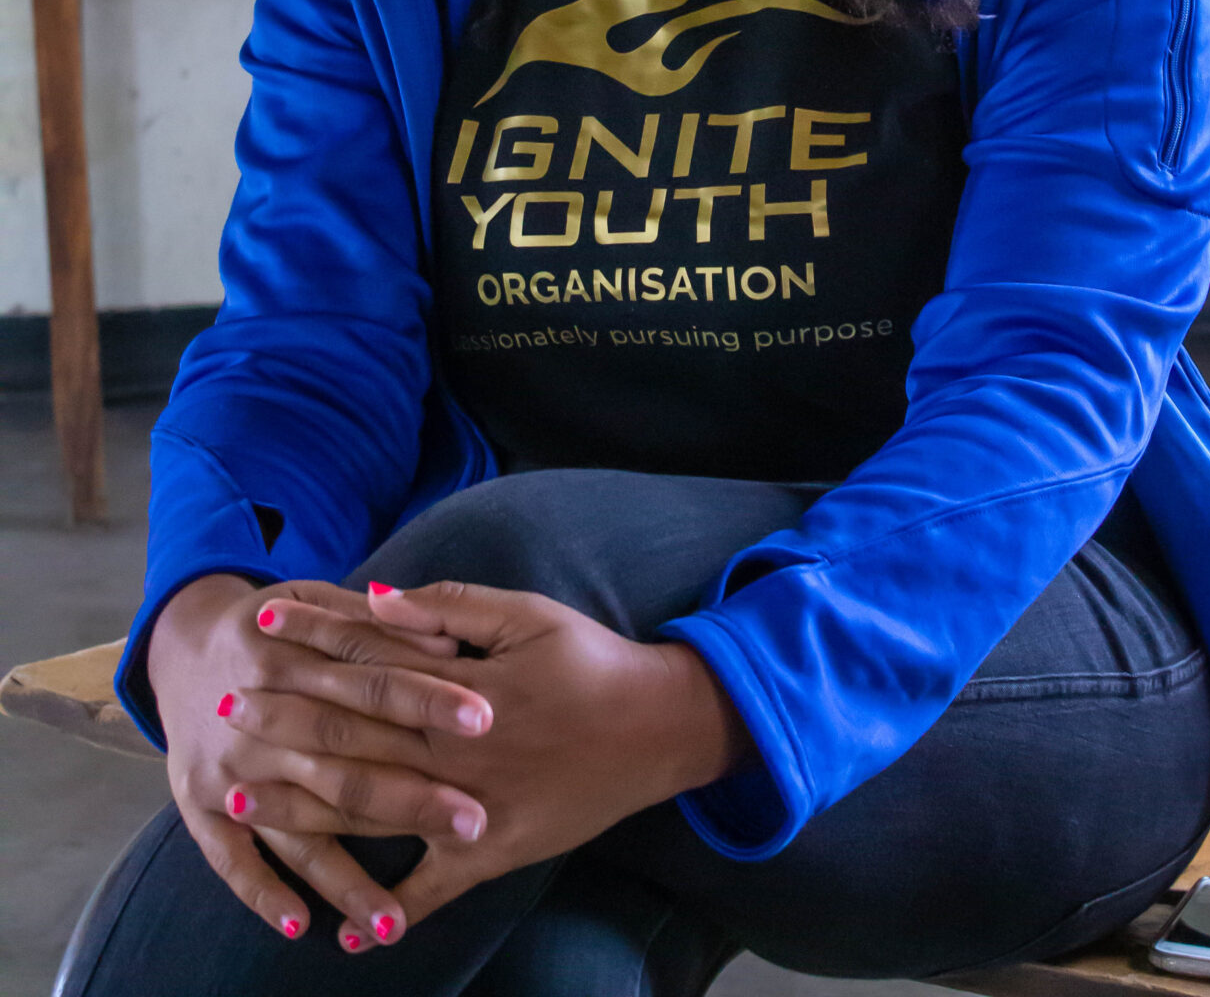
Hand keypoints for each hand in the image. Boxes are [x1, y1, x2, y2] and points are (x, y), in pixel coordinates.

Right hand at [147, 573, 495, 947]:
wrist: (180, 645)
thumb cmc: (275, 626)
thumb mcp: (316, 601)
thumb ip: (376, 625)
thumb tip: (447, 651)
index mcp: (291, 656)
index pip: (372, 680)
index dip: (428, 699)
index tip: (486, 721)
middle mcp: (257, 716)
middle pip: (343, 757)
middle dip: (410, 793)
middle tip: (474, 819)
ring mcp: (227, 767)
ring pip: (296, 826)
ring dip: (344, 875)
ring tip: (394, 920)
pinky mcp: (198, 806)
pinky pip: (230, 860)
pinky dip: (262, 892)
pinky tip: (301, 923)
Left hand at [223, 578, 752, 950]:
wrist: (659, 727)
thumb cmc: (590, 660)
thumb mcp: (526, 614)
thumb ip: (449, 608)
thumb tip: (377, 598)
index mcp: (460, 688)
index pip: (368, 662)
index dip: (311, 643)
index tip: (260, 629)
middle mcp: (456, 753)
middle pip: (353, 738)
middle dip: (284, 723)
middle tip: (225, 712)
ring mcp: (472, 809)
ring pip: (374, 812)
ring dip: (305, 808)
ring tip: (244, 802)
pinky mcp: (495, 853)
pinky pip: (436, 891)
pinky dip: (393, 917)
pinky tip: (348, 937)